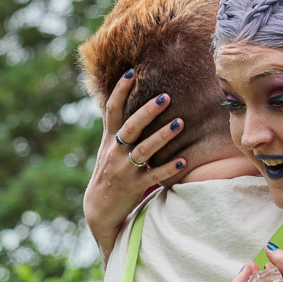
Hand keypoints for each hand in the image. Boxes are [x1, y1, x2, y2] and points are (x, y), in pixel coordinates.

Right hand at [85, 72, 191, 258]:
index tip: (132, 72)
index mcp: (109, 140)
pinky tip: (184, 161)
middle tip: (166, 96)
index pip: (112, 110)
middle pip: (130, 127)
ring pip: (144, 150)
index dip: (120, 91)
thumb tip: (114, 97)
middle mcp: (115, 152)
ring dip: (162, 136)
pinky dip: (169, 168)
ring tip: (180, 122)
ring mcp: (124, 170)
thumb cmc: (108, 172)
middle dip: (147, 111)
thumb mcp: (107, 147)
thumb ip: (114, 125)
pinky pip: (154, 176)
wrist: (98, 209)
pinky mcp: (134, 187)